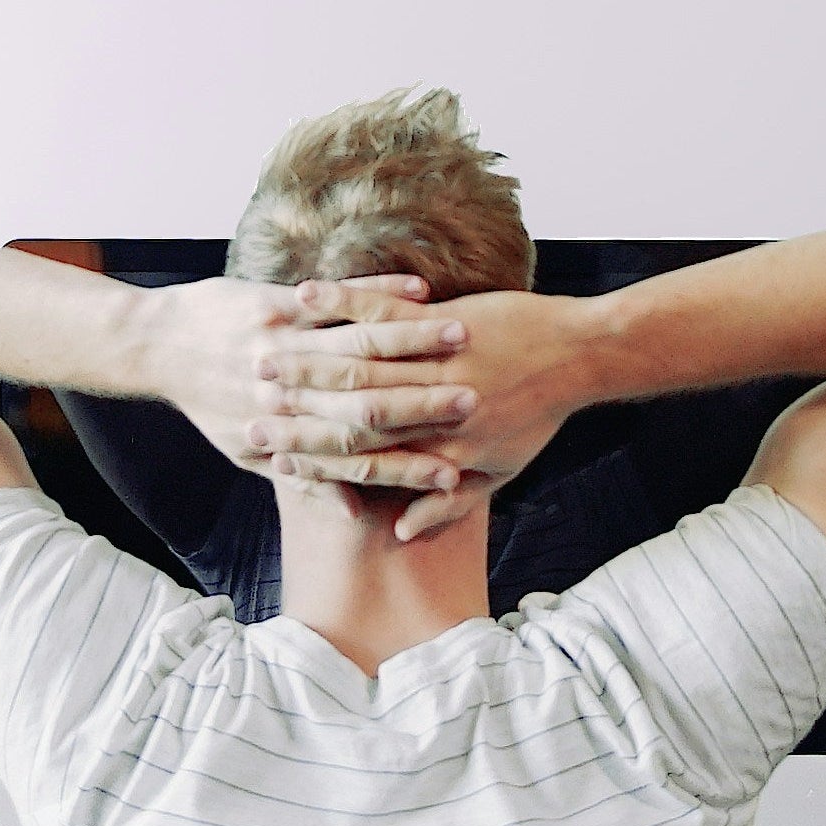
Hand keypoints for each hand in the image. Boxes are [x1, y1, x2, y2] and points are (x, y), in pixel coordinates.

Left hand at [140, 275, 477, 479]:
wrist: (155, 346)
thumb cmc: (207, 402)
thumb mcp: (246, 452)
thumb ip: (302, 482)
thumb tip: (351, 513)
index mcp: (285, 435)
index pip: (357, 458)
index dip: (407, 465)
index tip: (454, 471)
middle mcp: (286, 394)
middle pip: (368, 404)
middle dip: (426, 402)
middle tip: (477, 401)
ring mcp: (280, 345)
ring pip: (359, 345)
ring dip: (415, 340)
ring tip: (463, 337)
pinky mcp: (272, 304)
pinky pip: (336, 299)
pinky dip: (378, 293)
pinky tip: (419, 289)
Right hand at [258, 287, 593, 538]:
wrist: (580, 356)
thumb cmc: (539, 415)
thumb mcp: (500, 471)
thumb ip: (447, 503)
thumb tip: (399, 530)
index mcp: (438, 450)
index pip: (359, 460)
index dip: (310, 459)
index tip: (268, 457)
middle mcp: (429, 410)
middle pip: (344, 412)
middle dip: (290, 409)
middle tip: (245, 408)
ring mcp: (435, 362)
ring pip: (355, 361)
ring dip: (301, 356)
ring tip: (258, 352)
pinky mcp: (442, 320)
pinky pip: (381, 309)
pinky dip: (339, 301)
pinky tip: (303, 295)